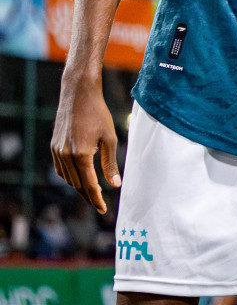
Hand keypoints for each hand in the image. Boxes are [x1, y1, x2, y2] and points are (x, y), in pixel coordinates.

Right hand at [49, 83, 119, 213]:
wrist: (78, 95)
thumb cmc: (98, 114)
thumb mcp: (110, 138)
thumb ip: (110, 163)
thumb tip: (115, 185)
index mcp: (80, 155)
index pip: (89, 185)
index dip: (97, 199)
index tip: (104, 209)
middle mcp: (65, 156)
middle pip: (77, 184)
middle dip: (89, 196)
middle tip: (100, 205)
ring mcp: (57, 152)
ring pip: (68, 178)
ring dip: (80, 187)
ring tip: (93, 192)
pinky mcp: (54, 147)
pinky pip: (61, 169)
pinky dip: (70, 176)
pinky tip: (80, 178)